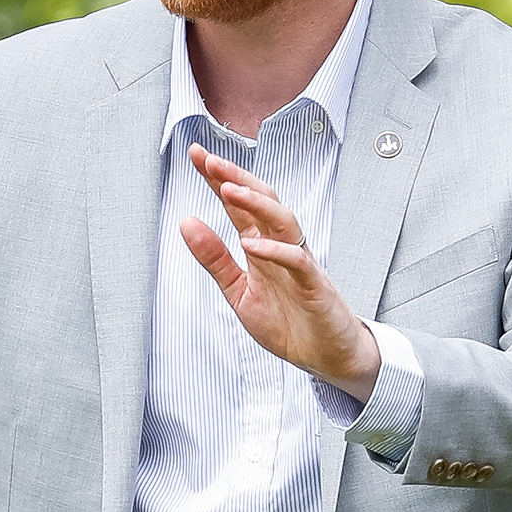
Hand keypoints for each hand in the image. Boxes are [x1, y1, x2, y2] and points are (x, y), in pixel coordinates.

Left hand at [181, 145, 380, 400]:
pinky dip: (275, 251)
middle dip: (237, 178)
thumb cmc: (287, 322)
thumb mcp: (239, 293)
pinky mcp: (315, 285)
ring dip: (256, 204)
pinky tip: (251, 244)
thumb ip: (215, 260)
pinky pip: (298, 261)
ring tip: (228, 190)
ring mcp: (300, 263)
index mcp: (261, 247)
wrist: (325, 356)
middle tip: (209, 159)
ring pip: (283, 221)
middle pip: (262, 201)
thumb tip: (186, 222)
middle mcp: (281, 247)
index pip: (238, 206)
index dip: (218, 180)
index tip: (195, 155)